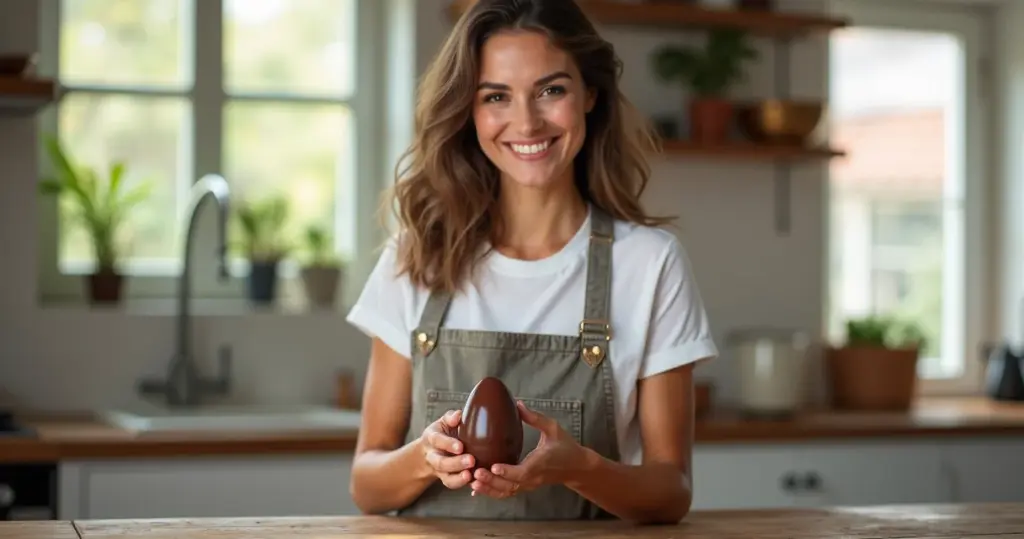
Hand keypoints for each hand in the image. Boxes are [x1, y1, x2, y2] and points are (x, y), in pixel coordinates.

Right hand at [419, 409, 474, 488]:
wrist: (431, 450)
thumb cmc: (443, 432)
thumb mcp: (444, 422)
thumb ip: (450, 417)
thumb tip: (458, 415)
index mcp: (432, 438)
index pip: (437, 441)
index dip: (448, 444)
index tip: (460, 447)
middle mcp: (433, 456)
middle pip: (441, 462)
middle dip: (456, 463)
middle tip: (471, 460)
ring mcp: (440, 470)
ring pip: (446, 477)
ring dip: (459, 478)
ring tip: (471, 475)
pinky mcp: (447, 479)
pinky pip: (453, 484)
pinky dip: (463, 484)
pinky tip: (475, 482)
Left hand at [470, 400, 585, 498]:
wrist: (576, 467)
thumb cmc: (565, 446)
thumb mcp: (553, 428)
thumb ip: (535, 418)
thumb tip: (517, 404)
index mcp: (540, 463)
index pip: (523, 471)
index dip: (508, 471)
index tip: (494, 466)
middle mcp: (533, 478)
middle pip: (511, 485)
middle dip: (492, 481)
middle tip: (475, 473)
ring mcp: (529, 485)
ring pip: (507, 492)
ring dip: (490, 489)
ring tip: (473, 482)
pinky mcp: (526, 487)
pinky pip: (508, 493)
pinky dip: (492, 492)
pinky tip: (477, 489)